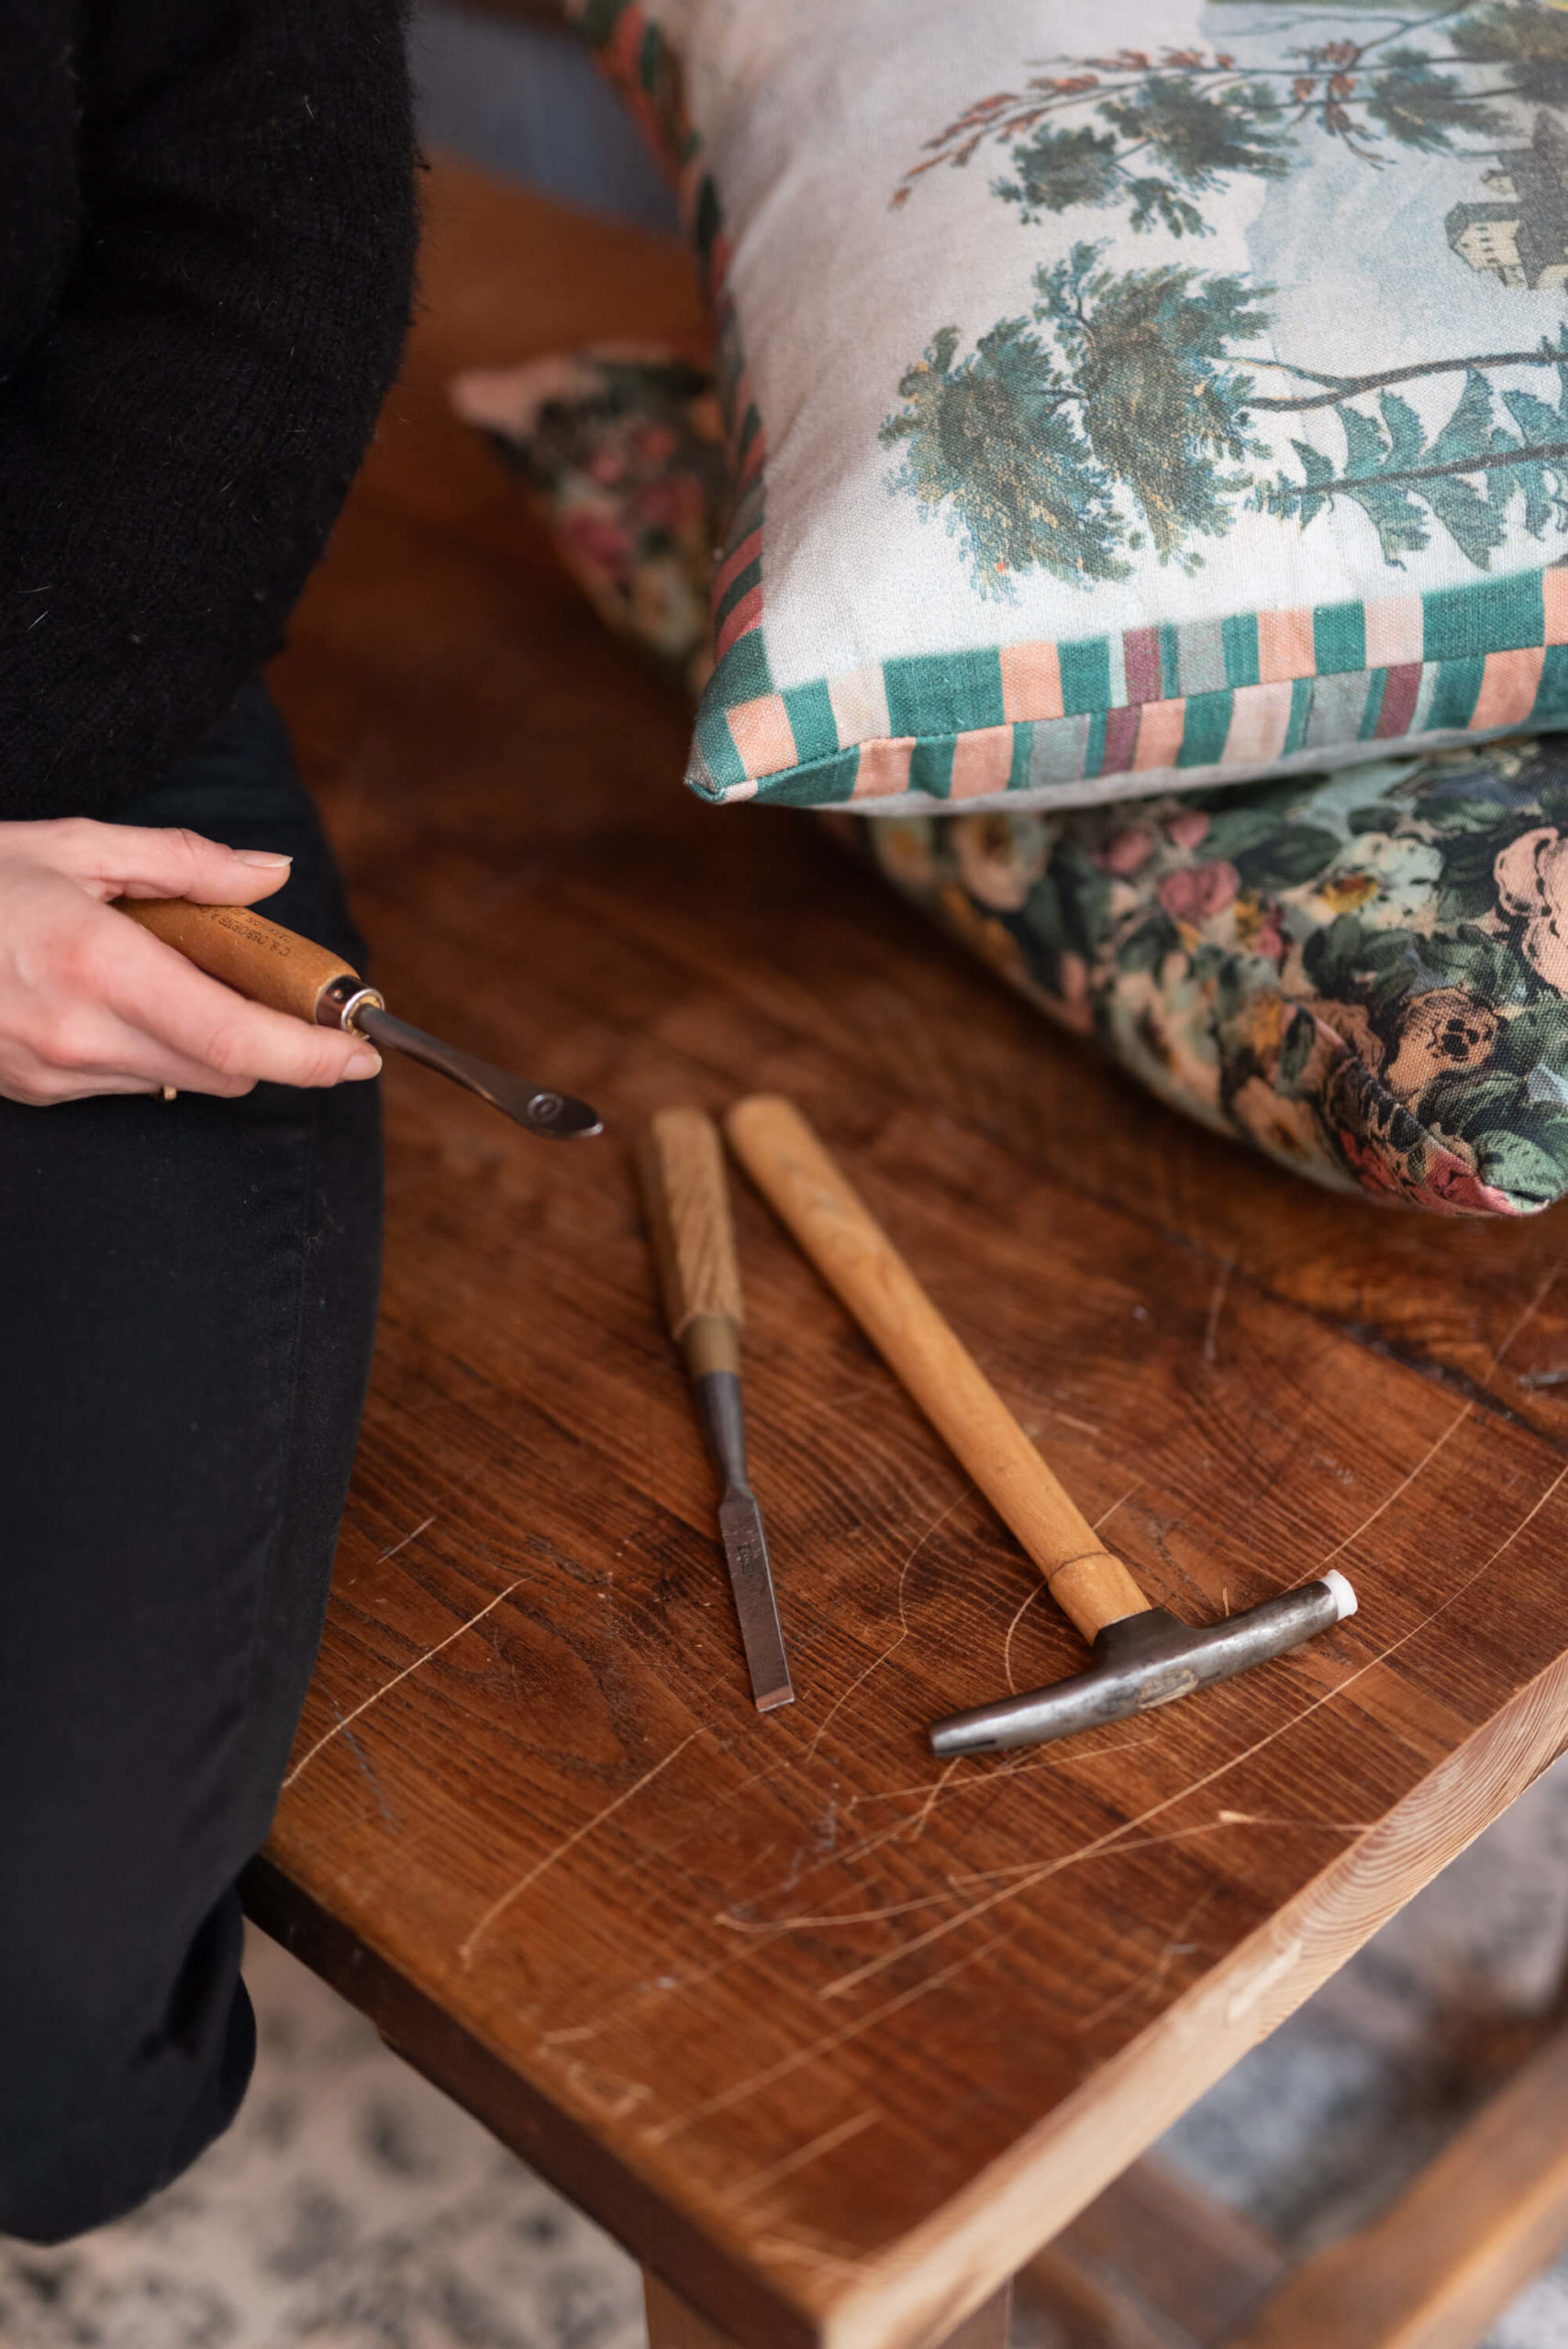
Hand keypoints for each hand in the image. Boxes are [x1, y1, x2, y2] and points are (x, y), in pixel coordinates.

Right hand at [0, 818, 382, 1105]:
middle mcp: (79, 1034)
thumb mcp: (74, 846)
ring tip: (169, 970)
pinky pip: (131, 1079)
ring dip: (210, 1040)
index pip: (236, 1039)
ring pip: (183, 1077)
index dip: (313, 1056)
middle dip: (272, 1040)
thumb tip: (272, 873)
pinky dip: (153, 1045)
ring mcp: (54, 1073)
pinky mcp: (38, 1093)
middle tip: (281, 988)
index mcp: (97, 965)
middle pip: (225, 1070)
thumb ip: (184, 862)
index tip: (364, 1053)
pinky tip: (115, 995)